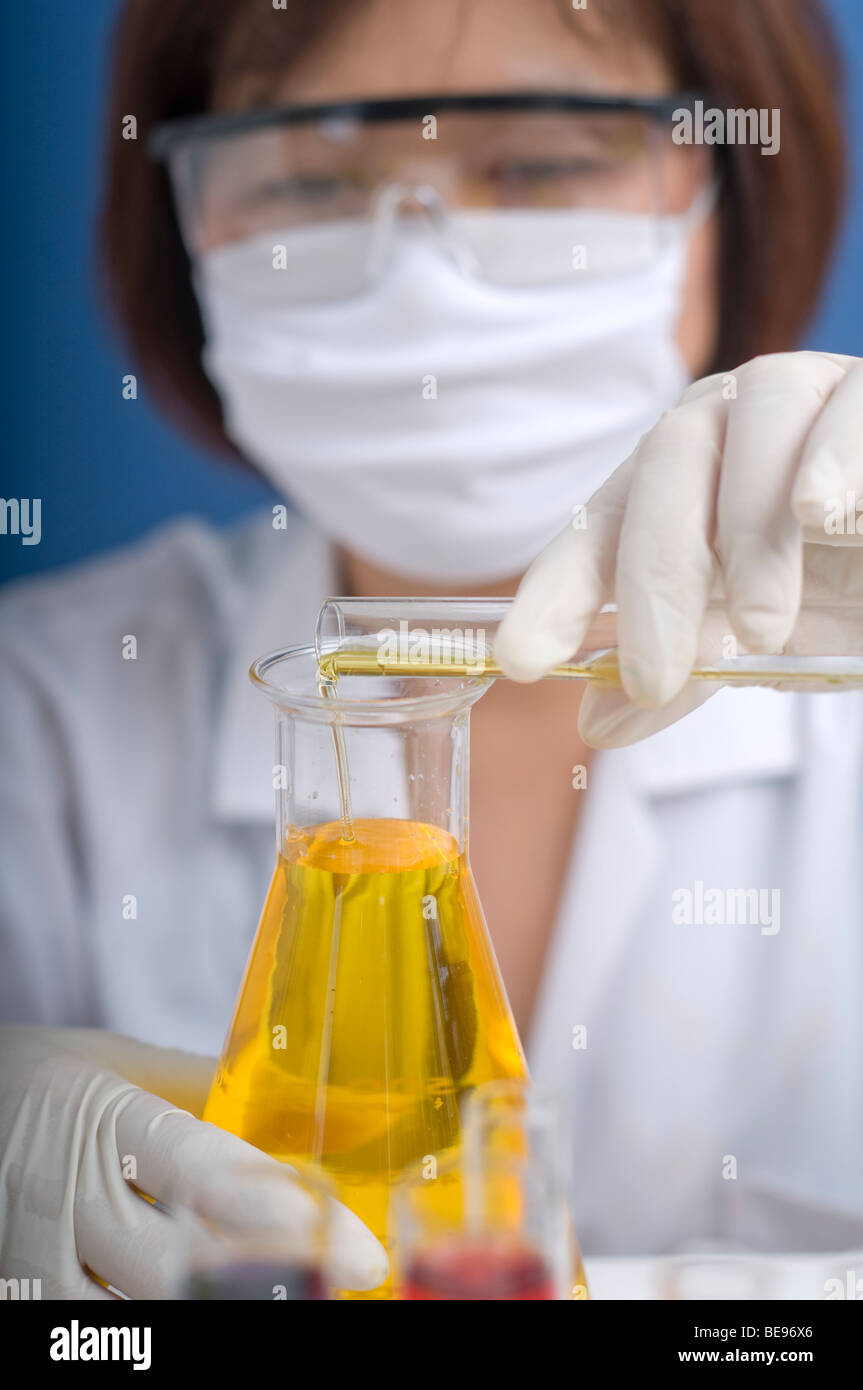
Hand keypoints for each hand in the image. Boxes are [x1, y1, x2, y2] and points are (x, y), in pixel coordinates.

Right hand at [0, 1026, 387, 1297]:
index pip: (200, 1170)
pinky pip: (97, 1336)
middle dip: (274, 1279)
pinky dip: (159, 1326)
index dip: (279, 1214)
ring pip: (140, 1313)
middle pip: (180, 1261)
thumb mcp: (119, 1061)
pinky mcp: (18, 1296)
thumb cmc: (47, 1078)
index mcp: (101, 1115)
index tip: (352, 1247)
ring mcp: (36, 1254)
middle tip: (342, 1282)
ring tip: (295, 1303)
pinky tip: (215, 1313)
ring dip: (224, 1310)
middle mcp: (65, 1189)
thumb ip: (202, 1087)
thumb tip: (307, 1105)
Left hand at [495, 352, 862, 745]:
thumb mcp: (760, 644)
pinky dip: (829, 461)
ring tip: (761, 630)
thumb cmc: (843, 586)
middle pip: (664, 470)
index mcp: (677, 483)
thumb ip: (687, 676)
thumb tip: (599, 724)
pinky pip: (846, 409)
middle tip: (654, 679)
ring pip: (750, 427)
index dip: (556, 591)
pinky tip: (820, 513)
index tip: (522, 659)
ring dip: (746, 537)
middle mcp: (727, 426)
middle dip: (650, 582)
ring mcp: (802, 397)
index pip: (598, 528)